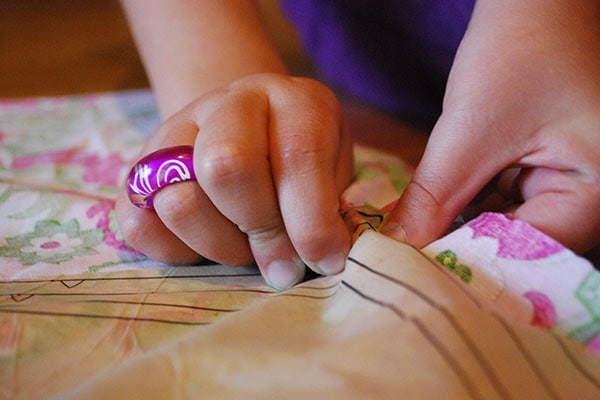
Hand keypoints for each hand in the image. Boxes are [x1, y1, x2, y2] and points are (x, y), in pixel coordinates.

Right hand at [115, 73, 353, 288]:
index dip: (312, 221)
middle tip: (282, 261)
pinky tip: (209, 245)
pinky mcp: (140, 170)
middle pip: (226, 167)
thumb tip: (319, 257)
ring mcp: (176, 133)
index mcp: (290, 100)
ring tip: (247, 249)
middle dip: (262, 230)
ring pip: (179, 202)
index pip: (297, 154)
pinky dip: (176, 252)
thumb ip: (329, 207)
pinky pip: (137, 226)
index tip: (325, 260)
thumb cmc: (298, 159)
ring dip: (222, 247)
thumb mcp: (333, 170)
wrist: (246, 127)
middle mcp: (229, 104)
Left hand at [382, 0, 599, 253]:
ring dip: (459, 230)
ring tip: (412, 242)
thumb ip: (434, 198)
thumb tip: (396, 249)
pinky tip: (432, 215)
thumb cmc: (519, 52)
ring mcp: (570, 185)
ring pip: (505, 227)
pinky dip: (468, 208)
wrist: (535, 3)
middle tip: (406, 263)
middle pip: (519, 246)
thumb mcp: (471, 132)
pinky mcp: (546, 172)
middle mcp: (594, 198)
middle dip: (460, 248)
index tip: (416, 273)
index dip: (470, 265)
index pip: (531, 253)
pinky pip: (503, 204)